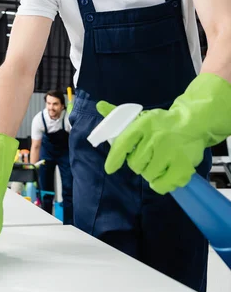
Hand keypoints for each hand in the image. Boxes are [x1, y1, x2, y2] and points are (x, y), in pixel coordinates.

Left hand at [96, 74, 230, 193]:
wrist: (192, 122)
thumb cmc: (162, 123)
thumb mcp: (141, 117)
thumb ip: (119, 115)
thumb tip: (99, 105)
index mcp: (144, 125)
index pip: (123, 143)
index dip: (115, 158)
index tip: (110, 169)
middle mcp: (156, 138)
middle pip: (135, 164)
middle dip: (139, 163)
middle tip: (149, 155)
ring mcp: (170, 153)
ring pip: (148, 175)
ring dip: (151, 172)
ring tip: (159, 161)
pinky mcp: (183, 166)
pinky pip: (162, 185)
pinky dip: (162, 184)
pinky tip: (166, 174)